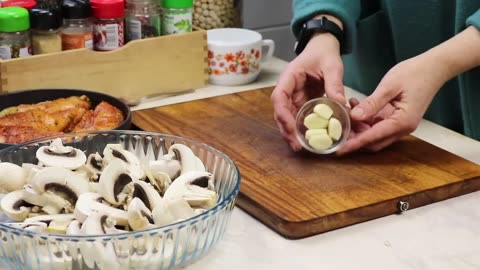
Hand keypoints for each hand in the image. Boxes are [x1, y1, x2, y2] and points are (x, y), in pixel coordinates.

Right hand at [271, 33, 344, 150]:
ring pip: (288, 117)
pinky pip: (299, 117)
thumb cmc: (324, 52)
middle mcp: (287, 88)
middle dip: (287, 129)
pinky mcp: (301, 102)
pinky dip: (302, 129)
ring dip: (292, 132)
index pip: (279, 97)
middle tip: (297, 145)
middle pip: (280, 111)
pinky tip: (309, 140)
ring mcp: (293, 96)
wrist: (323, 46)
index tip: (291, 127)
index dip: (283, 114)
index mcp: (289, 77)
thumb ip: (335, 84)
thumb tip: (341, 105)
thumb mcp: (332, 66)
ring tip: (301, 147)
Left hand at [337, 55, 447, 154]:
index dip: (354, 144)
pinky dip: (365, 120)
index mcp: (402, 122)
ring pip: (375, 135)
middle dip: (354, 139)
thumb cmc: (414, 73)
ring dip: (358, 128)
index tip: (338, 149)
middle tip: (335, 132)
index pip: (373, 138)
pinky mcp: (398, 118)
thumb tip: (354, 117)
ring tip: (343, 115)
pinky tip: (355, 107)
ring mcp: (401, 124)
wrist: (434, 67)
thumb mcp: (389, 86)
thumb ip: (372, 103)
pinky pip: (378, 125)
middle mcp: (402, 128)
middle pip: (373, 142)